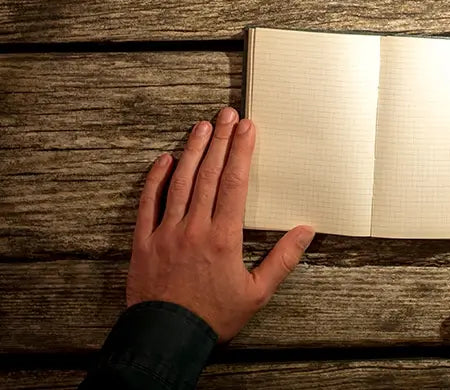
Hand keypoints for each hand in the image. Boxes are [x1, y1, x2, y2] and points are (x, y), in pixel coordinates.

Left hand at [126, 107, 315, 340]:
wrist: (167, 336)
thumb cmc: (214, 317)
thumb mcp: (257, 292)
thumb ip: (282, 259)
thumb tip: (305, 231)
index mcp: (224, 237)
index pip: (234, 183)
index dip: (241, 151)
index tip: (248, 128)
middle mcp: (195, 227)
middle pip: (209, 174)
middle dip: (220, 141)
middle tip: (227, 114)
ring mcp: (167, 231)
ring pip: (180, 182)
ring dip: (192, 151)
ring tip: (201, 126)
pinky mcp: (145, 241)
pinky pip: (149, 202)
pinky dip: (156, 179)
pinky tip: (165, 159)